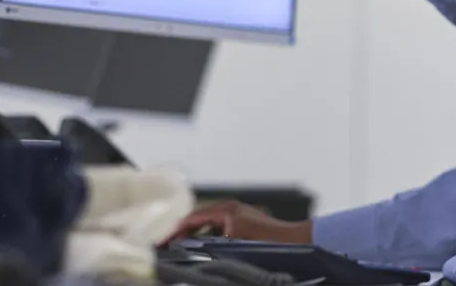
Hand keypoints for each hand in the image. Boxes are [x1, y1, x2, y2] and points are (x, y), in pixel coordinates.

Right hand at [166, 200, 312, 244]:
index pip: (191, 218)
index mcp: (225, 210)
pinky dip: (204, 235)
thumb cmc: (269, 240)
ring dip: (191, 234)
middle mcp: (229, 208)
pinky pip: (216, 227)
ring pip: (205, 223)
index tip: (161, 239)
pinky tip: (199, 246)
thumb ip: (210, 242)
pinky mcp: (242, 222)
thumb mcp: (234, 242)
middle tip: (164, 244)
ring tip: (176, 246)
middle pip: (196, 218)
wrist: (294, 240)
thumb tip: (191, 247)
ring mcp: (236, 214)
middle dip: (179, 231)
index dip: (174, 230)